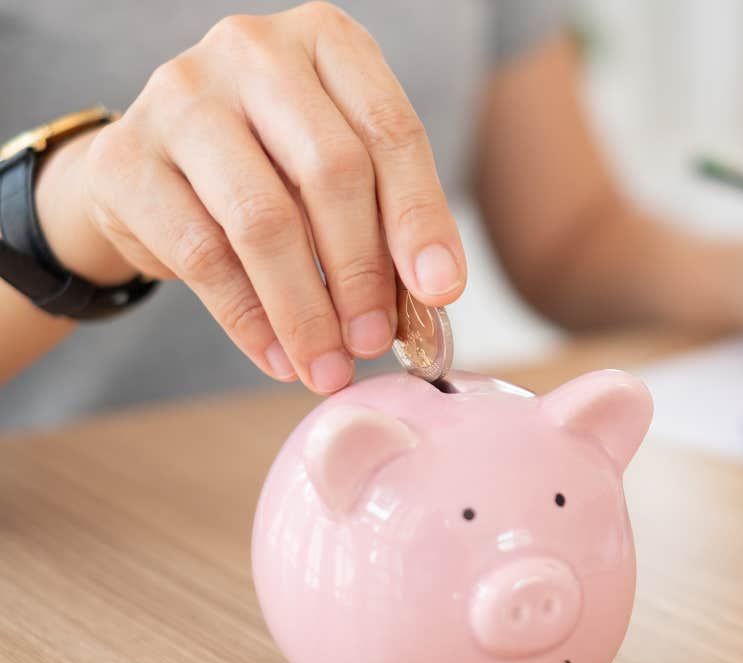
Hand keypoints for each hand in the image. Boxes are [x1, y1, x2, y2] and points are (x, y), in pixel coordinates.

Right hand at [44, 2, 465, 392]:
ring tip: (329, 366)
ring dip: (306, 309)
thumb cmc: (274, 164)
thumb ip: (388, 217)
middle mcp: (252, 51)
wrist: (155, 166)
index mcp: (326, 40)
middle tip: (375, 340)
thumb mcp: (341, 167)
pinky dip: (250, 320)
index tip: (440, 290)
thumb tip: (432, 295)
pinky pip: (202, 256)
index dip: (420, 218)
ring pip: (264, 220)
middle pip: (331, 171)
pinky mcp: (127, 160)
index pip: (390, 131)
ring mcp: (181, 97)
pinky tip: (278, 356)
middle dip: (363, 271)